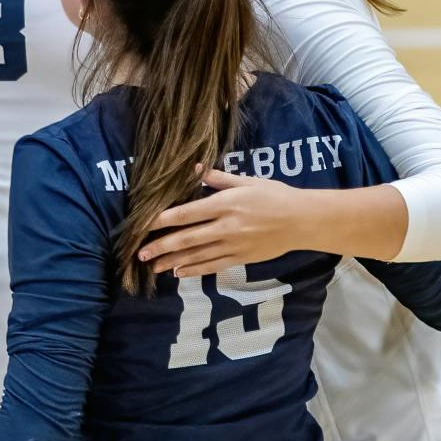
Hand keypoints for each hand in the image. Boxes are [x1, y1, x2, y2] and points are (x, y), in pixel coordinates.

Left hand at [138, 169, 312, 276]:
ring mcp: (233, 245)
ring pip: (197, 255)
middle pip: (187, 238)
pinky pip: (213, 266)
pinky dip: (195, 270)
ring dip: (173, 261)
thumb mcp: (246, 181)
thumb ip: (217, 178)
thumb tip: (193, 168)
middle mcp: (226, 226)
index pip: (186, 213)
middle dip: (161, 246)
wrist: (301, 220)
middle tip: (139, 253)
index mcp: (225, 204)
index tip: (143, 225)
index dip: (162, 220)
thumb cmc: (274, 195)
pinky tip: (179, 272)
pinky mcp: (241, 258)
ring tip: (153, 266)